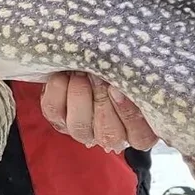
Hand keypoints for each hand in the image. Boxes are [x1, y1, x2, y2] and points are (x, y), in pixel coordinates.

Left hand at [40, 71, 157, 152]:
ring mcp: (83, 130)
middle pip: (108, 135)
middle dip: (102, 103)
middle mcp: (111, 135)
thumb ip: (137, 78)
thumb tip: (132, 72)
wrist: (93, 58)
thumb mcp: (136, 72)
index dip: (129, 115)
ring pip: (79, 127)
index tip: (118, 90)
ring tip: (81, 75)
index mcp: (138, 130)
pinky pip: (54, 111)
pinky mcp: (59, 118)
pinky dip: (57, 91)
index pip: (141, 136)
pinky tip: (64, 74)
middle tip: (99, 78)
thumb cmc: (124, 66)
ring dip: (79, 97)